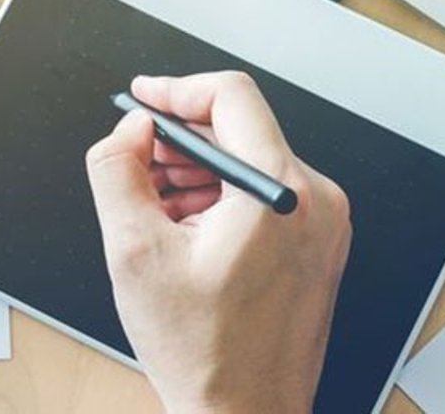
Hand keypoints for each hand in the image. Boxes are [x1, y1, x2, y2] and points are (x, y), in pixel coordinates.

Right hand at [85, 72, 351, 413]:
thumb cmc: (205, 354)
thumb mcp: (135, 252)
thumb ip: (119, 171)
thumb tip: (130, 129)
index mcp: (281, 192)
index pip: (231, 96)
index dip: (176, 89)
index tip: (143, 99)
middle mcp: (316, 200)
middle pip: (242, 129)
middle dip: (181, 140)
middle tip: (138, 162)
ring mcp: (325, 224)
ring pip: (253, 162)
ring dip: (199, 172)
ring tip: (156, 208)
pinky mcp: (321, 245)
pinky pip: (269, 195)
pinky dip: (224, 198)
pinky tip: (188, 231)